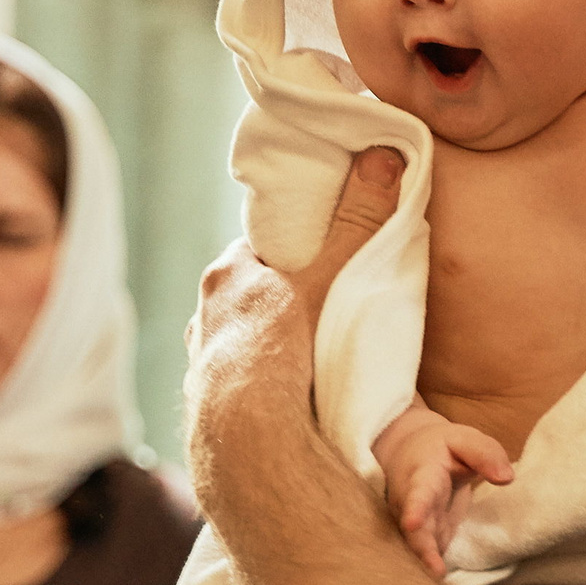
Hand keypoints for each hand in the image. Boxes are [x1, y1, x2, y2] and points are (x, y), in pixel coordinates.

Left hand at [186, 147, 404, 514]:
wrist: (246, 429)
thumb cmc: (283, 344)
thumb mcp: (330, 275)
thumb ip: (358, 222)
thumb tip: (385, 154)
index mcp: (226, 274)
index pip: (261, 251)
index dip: (292, 254)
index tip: (320, 262)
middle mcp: (203, 313)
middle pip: (249, 295)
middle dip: (280, 300)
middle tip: (320, 312)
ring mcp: (200, 360)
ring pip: (238, 340)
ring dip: (265, 346)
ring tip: (304, 361)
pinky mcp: (203, 404)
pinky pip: (233, 383)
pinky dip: (254, 386)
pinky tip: (282, 399)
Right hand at [377, 408, 514, 577]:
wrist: (411, 454)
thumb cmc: (442, 447)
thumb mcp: (464, 440)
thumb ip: (486, 455)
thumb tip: (507, 479)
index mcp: (421, 475)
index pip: (418, 492)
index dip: (415, 508)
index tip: (412, 523)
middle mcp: (410, 504)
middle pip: (413, 530)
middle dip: (422, 550)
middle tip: (435, 571)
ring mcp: (415, 524)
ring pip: (417, 549)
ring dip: (427, 566)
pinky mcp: (425, 538)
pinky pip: (427, 557)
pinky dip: (434, 572)